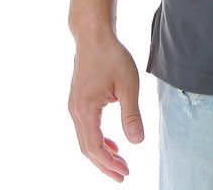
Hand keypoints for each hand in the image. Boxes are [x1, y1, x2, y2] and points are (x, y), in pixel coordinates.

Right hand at [68, 34, 144, 181]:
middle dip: (105, 164)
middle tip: (123, 175)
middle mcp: (75, 111)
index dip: (109, 163)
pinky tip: (112, 142)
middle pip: (87, 148)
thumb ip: (132, 115)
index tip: (124, 172)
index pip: (95, 147)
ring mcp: (74, 106)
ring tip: (119, 162)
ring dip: (101, 153)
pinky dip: (97, 140)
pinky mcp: (78, 101)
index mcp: (85, 110)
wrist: (94, 36)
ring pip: (85, 139)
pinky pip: (85, 128)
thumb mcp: (128, 85)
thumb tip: (137, 142)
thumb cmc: (112, 57)